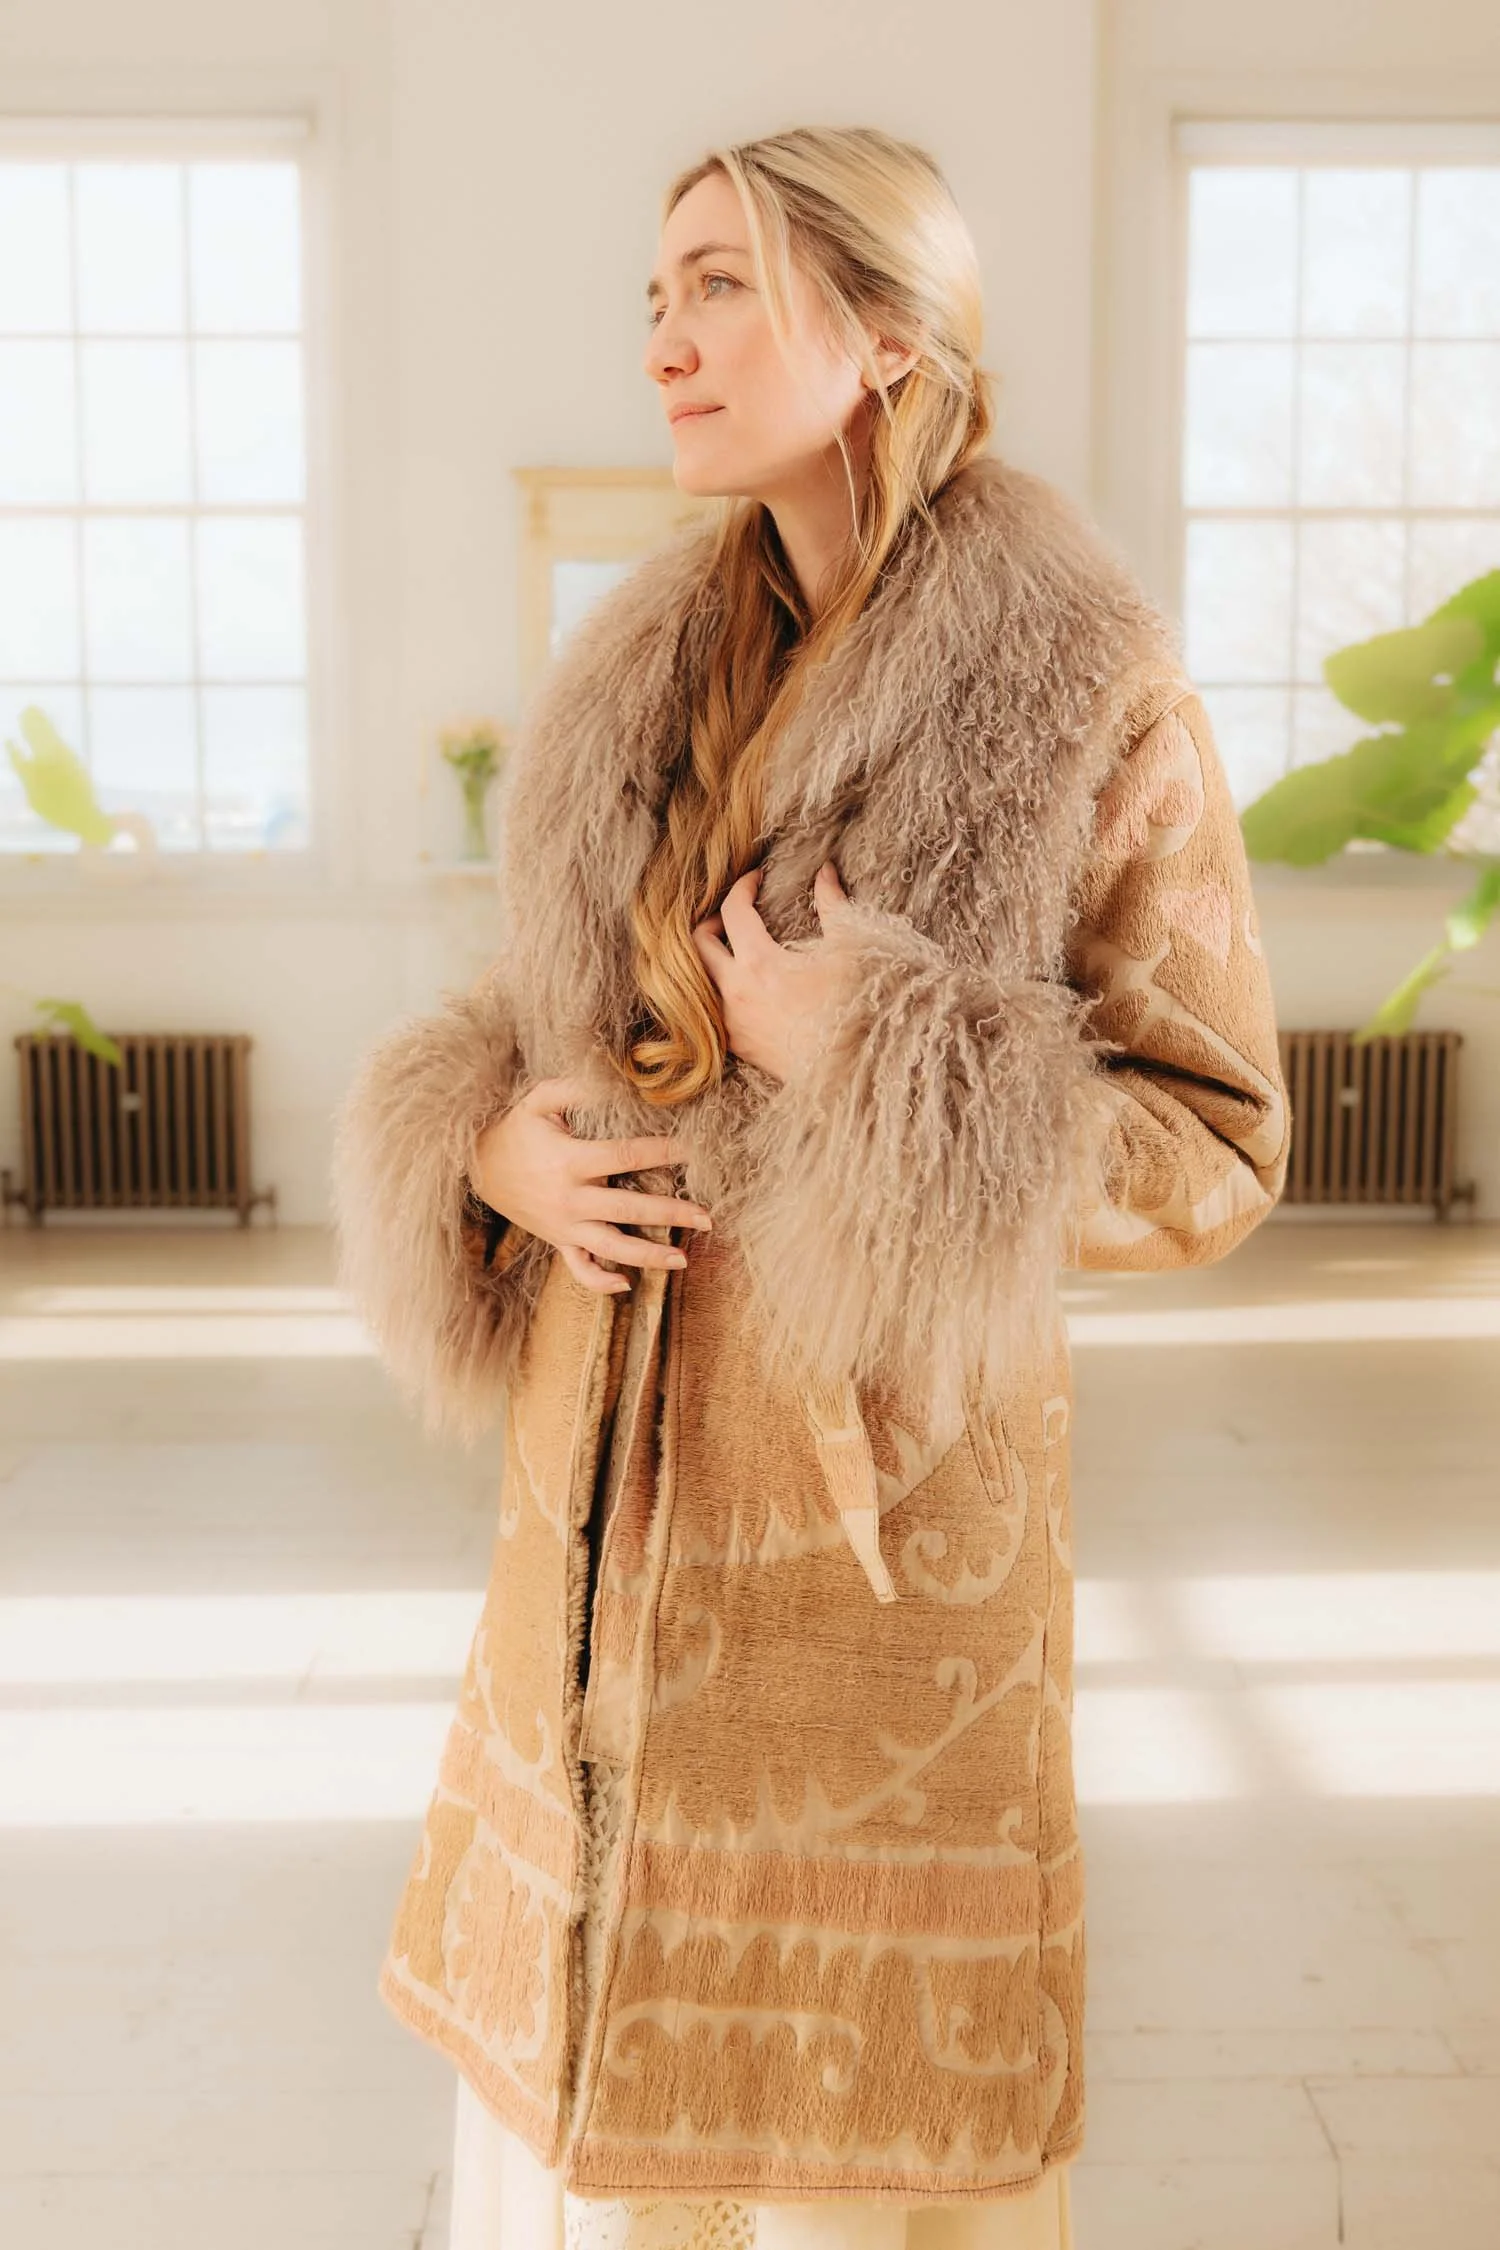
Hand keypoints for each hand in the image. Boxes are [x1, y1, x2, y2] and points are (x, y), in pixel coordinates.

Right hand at [468, 1073, 711, 1295]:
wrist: (476, 1166)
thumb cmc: (514, 1129)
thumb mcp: (538, 1101)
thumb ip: (575, 1087)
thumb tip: (614, 1076)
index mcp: (571, 1162)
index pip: (627, 1156)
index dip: (664, 1152)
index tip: (696, 1151)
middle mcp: (571, 1200)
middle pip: (630, 1211)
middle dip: (671, 1213)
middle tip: (708, 1218)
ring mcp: (564, 1226)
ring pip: (612, 1248)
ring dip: (650, 1257)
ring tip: (684, 1259)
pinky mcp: (557, 1241)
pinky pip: (579, 1270)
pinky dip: (601, 1281)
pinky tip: (627, 1285)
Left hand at [692, 860, 854, 1083]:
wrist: (848, 1072)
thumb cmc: (852, 1010)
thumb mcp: (848, 952)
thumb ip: (833, 906)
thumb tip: (825, 872)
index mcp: (759, 964)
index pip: (733, 910)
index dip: (743, 886)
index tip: (756, 879)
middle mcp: (734, 992)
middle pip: (698, 942)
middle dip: (712, 920)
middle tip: (735, 916)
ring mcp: (730, 1022)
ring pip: (697, 979)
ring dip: (710, 958)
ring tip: (733, 950)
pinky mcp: (735, 1045)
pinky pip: (710, 1010)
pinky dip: (717, 990)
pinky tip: (741, 987)